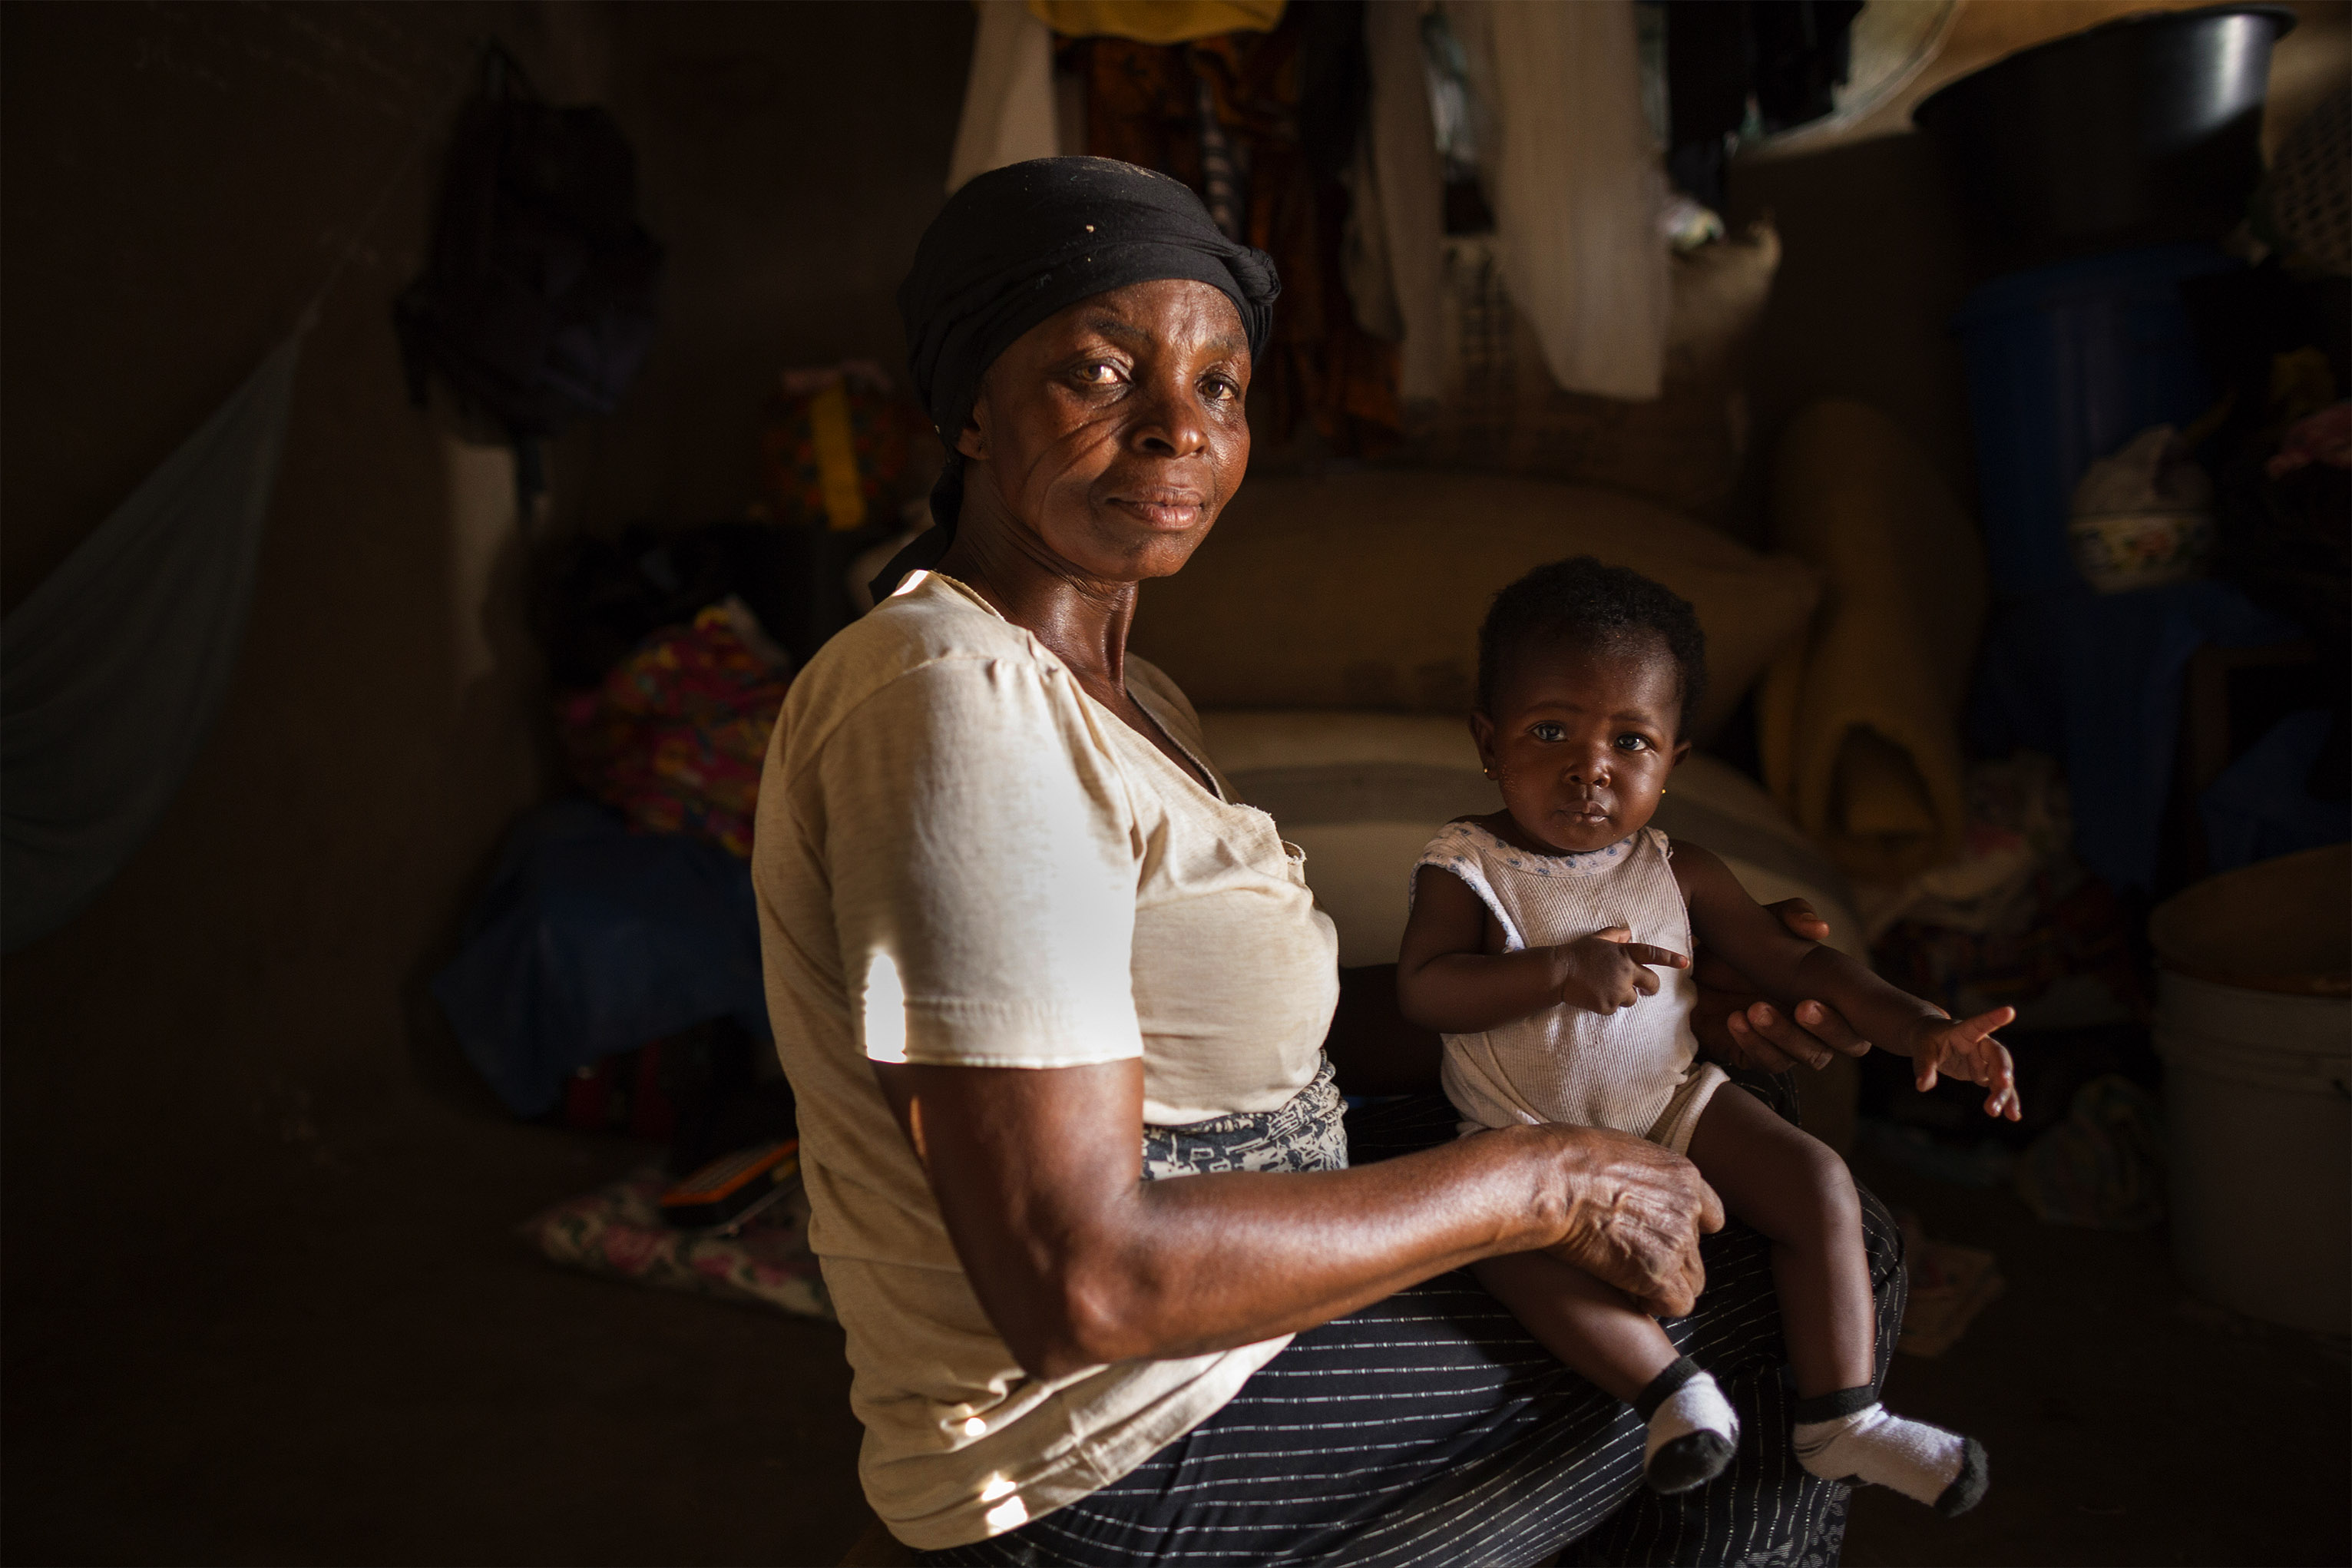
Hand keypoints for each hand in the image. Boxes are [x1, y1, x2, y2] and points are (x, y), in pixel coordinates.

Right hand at [1536, 1124, 1725, 1317]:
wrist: (1552, 1181)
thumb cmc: (1568, 1159)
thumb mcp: (1621, 1149)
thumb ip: (1642, 1174)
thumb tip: (1629, 1184)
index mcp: (1683, 1176)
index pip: (1710, 1215)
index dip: (1688, 1230)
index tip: (1662, 1235)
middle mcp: (1687, 1209)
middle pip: (1697, 1252)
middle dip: (1670, 1260)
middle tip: (1634, 1260)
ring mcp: (1676, 1242)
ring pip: (1693, 1281)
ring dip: (1665, 1285)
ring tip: (1631, 1281)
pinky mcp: (1658, 1272)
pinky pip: (1678, 1304)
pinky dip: (1655, 1304)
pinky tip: (1630, 1295)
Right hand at [1554, 926, 1689, 1014]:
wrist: (1559, 973)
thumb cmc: (1577, 953)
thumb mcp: (1596, 938)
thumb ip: (1615, 935)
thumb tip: (1629, 934)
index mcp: (1625, 954)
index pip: (1653, 955)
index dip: (1670, 958)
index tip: (1686, 962)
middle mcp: (1626, 973)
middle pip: (1651, 983)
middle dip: (1651, 987)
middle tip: (1646, 988)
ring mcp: (1618, 991)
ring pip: (1632, 998)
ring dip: (1623, 995)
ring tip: (1603, 988)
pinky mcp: (1608, 1005)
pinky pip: (1614, 1007)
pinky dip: (1606, 1003)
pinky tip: (1593, 995)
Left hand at [1692, 897, 1871, 1071]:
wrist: (1692, 964)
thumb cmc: (1742, 942)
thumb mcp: (1767, 919)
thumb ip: (1794, 915)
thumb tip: (1820, 929)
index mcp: (1833, 994)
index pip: (1863, 1018)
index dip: (1857, 1017)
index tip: (1818, 997)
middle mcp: (1819, 1024)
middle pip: (1848, 1044)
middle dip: (1828, 1029)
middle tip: (1802, 1007)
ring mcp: (1792, 1043)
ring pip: (1809, 1056)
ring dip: (1785, 1035)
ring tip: (1754, 1009)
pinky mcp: (1759, 1055)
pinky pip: (1769, 1062)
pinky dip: (1755, 1044)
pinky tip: (1735, 1020)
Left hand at [1912, 1006, 2020, 1119]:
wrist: (1932, 1040)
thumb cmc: (1926, 1039)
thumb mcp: (1921, 1049)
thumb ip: (1924, 1066)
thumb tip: (1922, 1086)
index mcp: (1964, 1030)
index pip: (1979, 1023)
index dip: (1993, 1018)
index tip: (2009, 1011)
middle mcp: (1980, 1044)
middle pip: (1997, 1056)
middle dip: (2002, 1071)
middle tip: (2003, 1085)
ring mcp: (1985, 1060)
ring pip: (2001, 1075)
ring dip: (2004, 1094)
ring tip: (2006, 1114)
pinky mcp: (1985, 1073)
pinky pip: (1998, 1087)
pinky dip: (2005, 1100)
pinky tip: (2013, 1115)